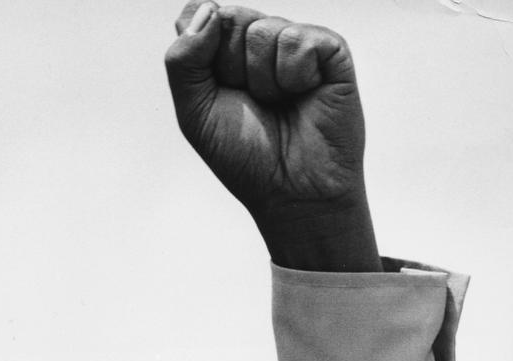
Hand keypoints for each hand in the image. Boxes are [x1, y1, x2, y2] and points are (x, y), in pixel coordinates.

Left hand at [165, 3, 380, 269]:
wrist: (291, 191)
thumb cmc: (245, 156)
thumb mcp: (195, 113)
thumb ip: (183, 61)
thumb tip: (209, 9)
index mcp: (223, 51)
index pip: (200, 17)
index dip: (203, 54)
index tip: (218, 91)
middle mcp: (258, 40)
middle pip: (229, 18)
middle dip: (231, 69)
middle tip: (251, 103)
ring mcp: (294, 42)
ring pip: (262, 31)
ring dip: (264, 81)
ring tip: (280, 104)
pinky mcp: (329, 49)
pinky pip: (297, 41)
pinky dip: (293, 77)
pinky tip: (303, 96)